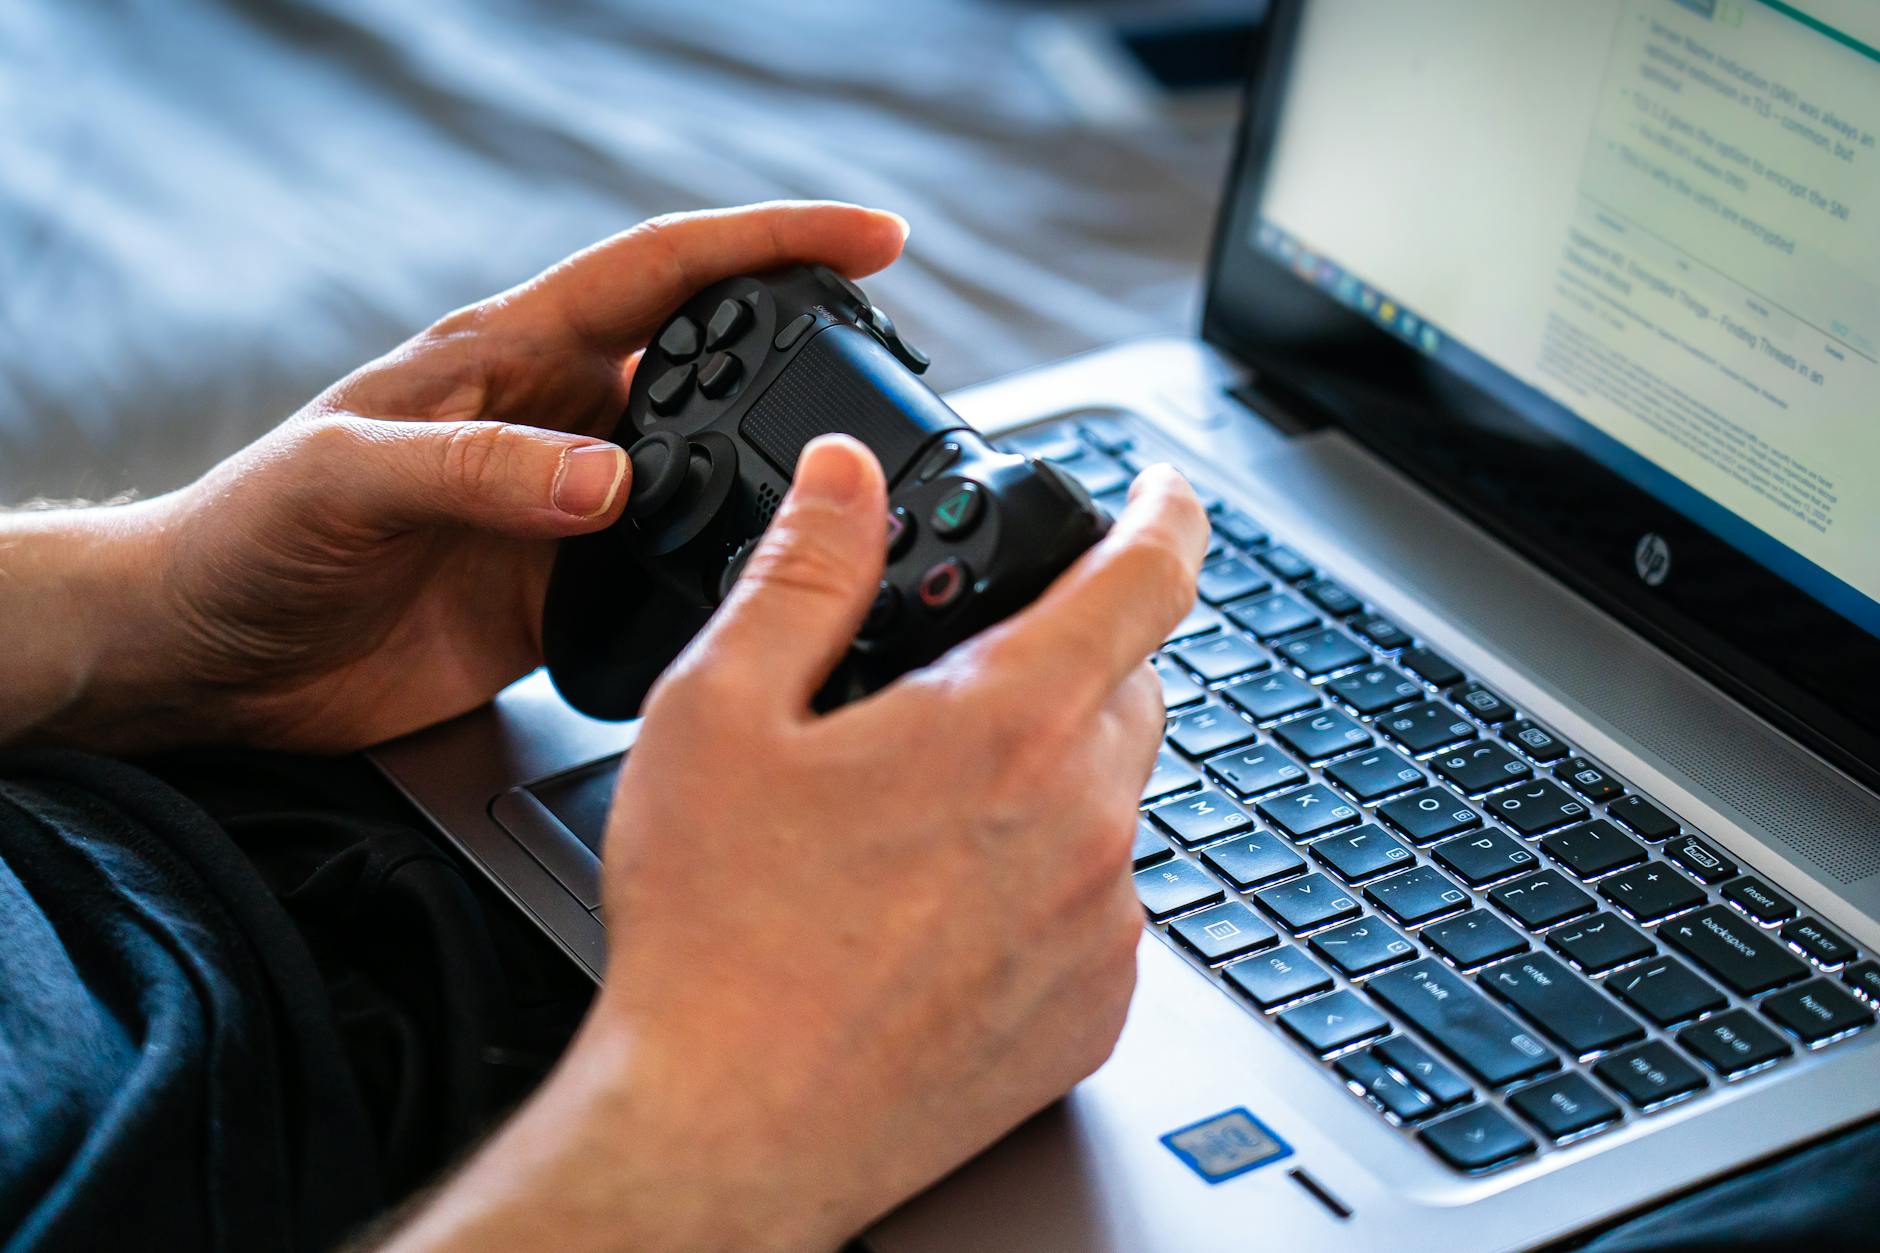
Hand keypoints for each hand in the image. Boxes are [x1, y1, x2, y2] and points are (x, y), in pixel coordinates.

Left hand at [20, 202, 906, 751]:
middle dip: (804, 354)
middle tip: (891, 373)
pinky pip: (668, 575)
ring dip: (775, 477)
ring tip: (853, 492)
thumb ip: (480, 471)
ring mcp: (563, 511)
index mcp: (507, 357)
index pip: (663, 275)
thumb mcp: (350, 480)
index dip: (768, 245)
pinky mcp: (560, 593)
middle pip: (708, 368)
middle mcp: (552, 423)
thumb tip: (610, 479)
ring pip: (704, 477)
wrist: (205, 656)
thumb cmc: (245, 536)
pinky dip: (723, 578)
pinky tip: (763, 592)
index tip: (867, 242)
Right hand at [378, 436, 1208, 1252]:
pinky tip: (941, 908)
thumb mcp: (720, 714)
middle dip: (1073, 655)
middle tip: (965, 683)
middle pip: (1131, 687)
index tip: (1166, 494)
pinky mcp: (1094, 1011)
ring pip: (1116, 799)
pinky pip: (1103, 904)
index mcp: (1007, 727)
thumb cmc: (716, 940)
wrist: (728, 1134)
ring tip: (922, 819)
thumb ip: (803, 573)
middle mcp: (1085, 823)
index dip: (1165, 514)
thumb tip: (842, 480)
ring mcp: (1101, 927)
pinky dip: (1052, 878)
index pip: (1146, 577)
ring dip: (1051, 775)